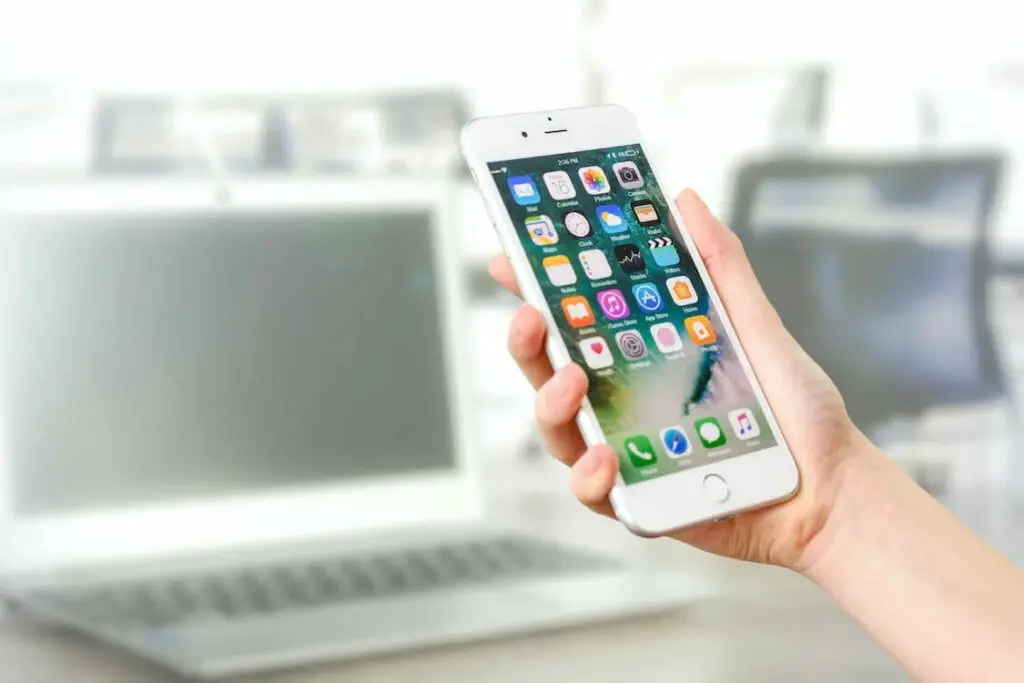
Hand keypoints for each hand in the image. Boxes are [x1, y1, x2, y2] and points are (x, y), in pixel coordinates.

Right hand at [489, 189, 868, 571]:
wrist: (831, 486)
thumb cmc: (795, 408)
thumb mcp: (755, 324)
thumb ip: (718, 265)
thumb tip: (685, 200)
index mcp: (639, 356)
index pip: (573, 319)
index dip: (537, 289)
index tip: (511, 259)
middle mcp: (622, 402)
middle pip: (549, 370)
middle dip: (527, 342)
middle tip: (530, 316)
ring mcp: (625, 450)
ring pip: (558, 430)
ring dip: (550, 404)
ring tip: (570, 383)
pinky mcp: (637, 499)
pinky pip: (595, 491)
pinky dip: (590, 475)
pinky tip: (605, 458)